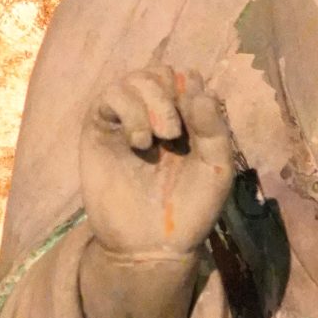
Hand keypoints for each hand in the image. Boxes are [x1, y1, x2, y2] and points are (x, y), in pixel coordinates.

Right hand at [79, 68, 235, 262]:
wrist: (151, 245)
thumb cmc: (189, 209)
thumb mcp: (216, 169)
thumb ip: (214, 128)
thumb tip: (198, 88)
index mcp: (187, 120)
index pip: (188, 80)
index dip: (193, 91)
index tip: (197, 122)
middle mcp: (155, 115)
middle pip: (161, 72)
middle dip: (170, 93)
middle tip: (174, 133)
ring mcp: (126, 120)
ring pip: (135, 78)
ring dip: (151, 100)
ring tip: (158, 138)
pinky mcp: (101, 130)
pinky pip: (109, 96)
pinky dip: (128, 109)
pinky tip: (139, 142)